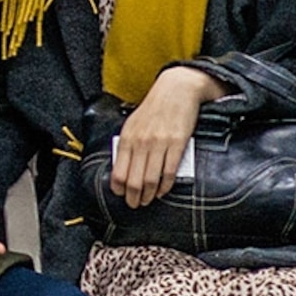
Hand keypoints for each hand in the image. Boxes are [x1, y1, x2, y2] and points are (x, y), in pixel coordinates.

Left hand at [112, 68, 226, 206]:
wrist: (176, 90)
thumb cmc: (153, 108)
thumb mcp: (132, 124)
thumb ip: (127, 144)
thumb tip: (121, 167)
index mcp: (127, 138)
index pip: (118, 172)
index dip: (118, 189)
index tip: (120, 195)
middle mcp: (141, 142)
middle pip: (134, 180)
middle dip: (133, 197)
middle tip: (135, 204)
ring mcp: (159, 144)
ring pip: (151, 179)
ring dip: (149, 195)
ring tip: (148, 200)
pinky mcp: (177, 144)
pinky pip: (169, 172)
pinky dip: (165, 185)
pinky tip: (163, 191)